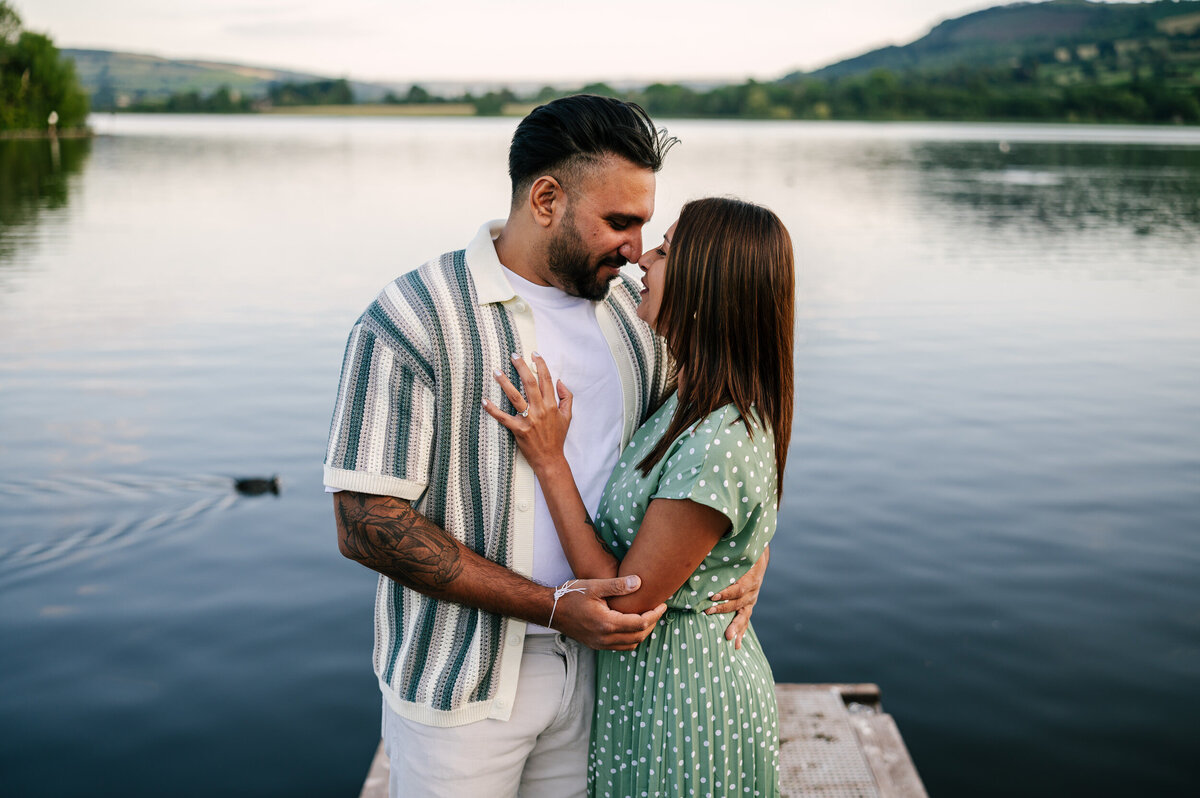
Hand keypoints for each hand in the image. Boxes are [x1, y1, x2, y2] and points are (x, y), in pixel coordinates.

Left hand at [483, 352, 572, 471]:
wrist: (550, 459)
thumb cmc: (557, 437)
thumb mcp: (567, 416)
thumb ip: (566, 397)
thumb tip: (560, 381)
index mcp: (552, 405)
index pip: (546, 380)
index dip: (540, 365)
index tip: (534, 354)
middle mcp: (540, 410)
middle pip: (530, 383)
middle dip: (521, 367)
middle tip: (513, 355)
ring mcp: (529, 419)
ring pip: (515, 397)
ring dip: (505, 383)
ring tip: (496, 371)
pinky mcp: (518, 429)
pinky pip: (503, 417)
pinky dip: (492, 409)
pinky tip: (484, 400)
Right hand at [550, 574, 666, 650]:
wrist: (550, 610)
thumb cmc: (570, 595)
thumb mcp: (594, 586)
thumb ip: (617, 585)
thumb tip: (639, 582)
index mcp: (607, 624)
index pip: (640, 623)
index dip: (655, 614)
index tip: (662, 604)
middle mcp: (605, 638)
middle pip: (639, 636)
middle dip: (652, 623)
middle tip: (658, 609)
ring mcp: (600, 644)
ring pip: (631, 644)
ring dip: (642, 632)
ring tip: (648, 616)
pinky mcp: (596, 645)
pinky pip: (620, 646)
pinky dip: (631, 637)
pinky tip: (631, 624)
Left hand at [704, 546, 768, 648]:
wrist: (758, 558)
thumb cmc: (741, 555)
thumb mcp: (735, 554)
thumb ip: (723, 556)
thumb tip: (702, 552)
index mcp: (750, 577)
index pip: (738, 588)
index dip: (726, 592)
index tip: (712, 595)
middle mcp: (753, 590)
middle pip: (739, 603)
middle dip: (723, 609)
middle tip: (708, 613)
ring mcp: (752, 600)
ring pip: (743, 616)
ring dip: (735, 627)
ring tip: (728, 638)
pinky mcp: (749, 607)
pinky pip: (745, 621)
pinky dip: (741, 633)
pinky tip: (737, 645)